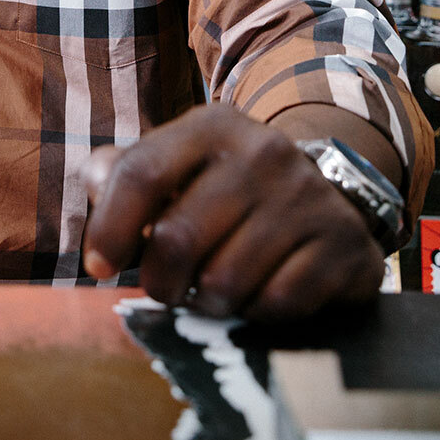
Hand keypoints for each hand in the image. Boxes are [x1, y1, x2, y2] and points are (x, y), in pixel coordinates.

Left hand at [79, 105, 383, 322]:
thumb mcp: (178, 165)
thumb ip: (124, 172)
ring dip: (209, 303)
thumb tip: (95, 184)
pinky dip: (257, 313)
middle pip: (177, 240)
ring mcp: (309, 198)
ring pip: (224, 283)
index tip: (99, 267)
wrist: (325, 197)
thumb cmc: (226, 189)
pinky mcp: (343, 244)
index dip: (109, 227)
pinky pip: (275, 305)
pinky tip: (260, 292)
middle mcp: (265, 152)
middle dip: (161, 281)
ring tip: (216, 288)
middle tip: (168, 288)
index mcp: (213, 127)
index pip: (142, 172)